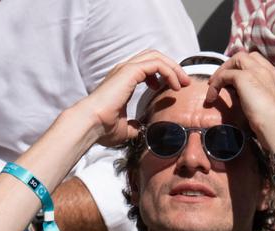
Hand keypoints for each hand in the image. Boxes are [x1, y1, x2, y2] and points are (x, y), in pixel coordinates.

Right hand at [75, 50, 190, 147]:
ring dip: (173, 68)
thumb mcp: (123, 128)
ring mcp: (126, 69)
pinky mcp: (129, 72)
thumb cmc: (102, 127)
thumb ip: (132, 126)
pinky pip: (156, 64)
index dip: (163, 73)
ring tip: (183, 83)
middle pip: (153, 56)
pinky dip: (169, 72)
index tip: (173, 88)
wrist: (90, 124)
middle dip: (172, 67)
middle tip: (183, 83)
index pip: (146, 66)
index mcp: (122, 80)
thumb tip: (137, 130)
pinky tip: (175, 86)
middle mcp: (123, 70)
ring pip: (156, 57)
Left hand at [207, 51, 274, 152]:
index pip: (260, 64)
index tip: (237, 82)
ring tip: (214, 85)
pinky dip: (216, 84)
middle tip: (224, 79)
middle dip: (234, 65)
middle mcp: (269, 71)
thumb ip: (269, 99)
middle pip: (248, 57)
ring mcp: (257, 71)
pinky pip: (225, 75)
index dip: (247, 69)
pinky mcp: (244, 77)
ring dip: (223, 70)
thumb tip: (260, 102)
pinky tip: (212, 96)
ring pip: (236, 60)